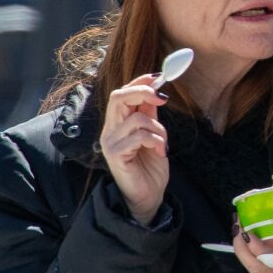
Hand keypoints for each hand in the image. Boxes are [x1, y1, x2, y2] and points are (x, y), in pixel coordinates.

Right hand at [99, 73, 169, 220]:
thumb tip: (155, 92)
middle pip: (118, 97)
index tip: (158, 77)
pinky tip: (160, 152)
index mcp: (118, 123)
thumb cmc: (149, 166)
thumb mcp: (154, 135)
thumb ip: (150, 115)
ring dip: (158, 129)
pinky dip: (156, 141)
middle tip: (163, 99)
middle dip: (143, 92)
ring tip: (162, 144)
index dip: (138, 81)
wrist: (148, 196)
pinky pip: (139, 137)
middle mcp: (110, 130)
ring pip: (136, 119)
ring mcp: (110, 142)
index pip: (121, 93)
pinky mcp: (116, 155)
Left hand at [233, 200, 272, 272]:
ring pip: (254, 268)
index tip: (248, 231)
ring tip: (239, 227)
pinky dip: (248, 249)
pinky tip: (246, 232)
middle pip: (257, 268)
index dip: (256, 247)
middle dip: (241, 250)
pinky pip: (258, 262)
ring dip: (241, 250)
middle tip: (238, 227)